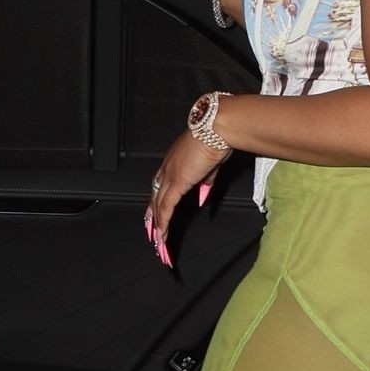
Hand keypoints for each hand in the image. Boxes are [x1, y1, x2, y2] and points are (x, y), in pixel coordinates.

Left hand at [145, 125, 228, 260]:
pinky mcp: (176, 181)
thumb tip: (202, 194)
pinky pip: (166, 206)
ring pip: (158, 205)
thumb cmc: (217, 139)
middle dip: (153, 218)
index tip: (155, 216)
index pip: (160, 188)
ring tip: (158, 241)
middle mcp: (167, 169)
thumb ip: (205, 182)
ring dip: (157, 224)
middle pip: (155, 198)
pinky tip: (162, 233)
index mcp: (173, 163)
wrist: (217, 129)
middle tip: (152, 235)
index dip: (157, 204)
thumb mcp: (210, 165)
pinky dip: (163, 221)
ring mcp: (170, 174)